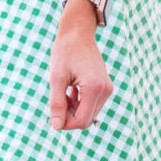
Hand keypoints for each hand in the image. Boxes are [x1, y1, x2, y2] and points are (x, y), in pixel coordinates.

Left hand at [49, 1, 112, 129]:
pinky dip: (80, 103)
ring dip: (74, 110)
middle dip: (69, 116)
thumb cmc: (65, 52)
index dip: (65, 124)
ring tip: (64, 92)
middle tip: (57, 100)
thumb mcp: (56, 78)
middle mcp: (105, 90)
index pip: (82, 121)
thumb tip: (56, 127)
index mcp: (94, 88)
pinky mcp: (106, 87)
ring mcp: (108, 89)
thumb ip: (57, 103)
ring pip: (89, 114)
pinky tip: (71, 90)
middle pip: (86, 120)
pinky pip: (92, 105)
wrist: (78, 33)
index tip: (52, 117)